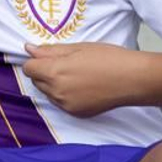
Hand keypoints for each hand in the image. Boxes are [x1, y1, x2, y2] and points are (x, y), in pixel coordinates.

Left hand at [21, 41, 150, 118]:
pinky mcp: (76, 113)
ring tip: (77, 75)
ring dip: (54, 85)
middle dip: (45, 72)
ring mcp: (66, 105)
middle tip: (66, 64)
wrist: (132, 79)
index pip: (29, 68)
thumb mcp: (77, 48)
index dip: (36, 61)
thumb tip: (29, 49)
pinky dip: (66, 95)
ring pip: (48, 93)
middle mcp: (56, 92)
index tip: (48, 57)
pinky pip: (61, 103)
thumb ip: (50, 51)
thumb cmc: (107, 58)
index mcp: (54, 72)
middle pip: (37, 82)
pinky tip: (83, 87)